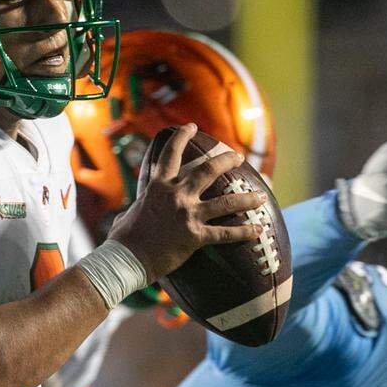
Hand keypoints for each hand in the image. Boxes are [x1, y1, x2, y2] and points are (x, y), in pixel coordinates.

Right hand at [107, 124, 265, 280]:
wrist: (126, 258)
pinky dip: (245, 232)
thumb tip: (135, 208)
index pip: (171, 153)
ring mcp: (187, 215)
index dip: (182, 137)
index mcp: (158, 186)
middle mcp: (176, 195)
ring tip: (262, 196)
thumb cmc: (123, 238)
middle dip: (227, 160)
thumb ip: (142, 204)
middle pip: (208, 170)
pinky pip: (226, 233)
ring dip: (247, 198)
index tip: (192, 127)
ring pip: (225, 201)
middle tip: (239, 157)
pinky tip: (259, 230)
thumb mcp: (131, 211)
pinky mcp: (195, 236)